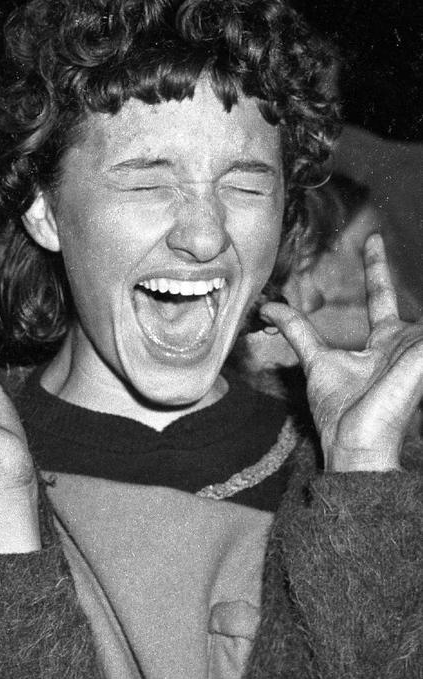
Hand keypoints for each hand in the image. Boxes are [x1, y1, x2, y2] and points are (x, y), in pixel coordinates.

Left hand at [261, 234, 422, 471]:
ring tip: (407, 279)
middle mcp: (403, 344)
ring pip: (422, 321)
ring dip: (417, 324)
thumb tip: (270, 307)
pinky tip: (419, 336)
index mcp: (382, 343)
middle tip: (378, 234)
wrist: (353, 444)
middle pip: (400, 298)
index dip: (377, 267)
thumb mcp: (317, 362)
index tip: (372, 239)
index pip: (381, 295)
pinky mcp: (422, 359)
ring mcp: (416, 352)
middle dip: (388, 266)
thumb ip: (299, 332)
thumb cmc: (340, 412)